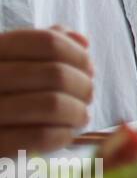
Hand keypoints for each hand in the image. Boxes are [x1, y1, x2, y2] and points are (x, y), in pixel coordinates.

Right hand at [0, 26, 94, 155]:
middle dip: (84, 86)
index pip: (48, 42)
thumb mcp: (13, 61)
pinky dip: (64, 134)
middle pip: (56, 74)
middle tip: (88, 96)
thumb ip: (45, 46)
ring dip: (77, 112)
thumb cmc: (2, 92)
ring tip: (81, 116)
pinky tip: (66, 133)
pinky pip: (40, 136)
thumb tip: (82, 41)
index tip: (88, 68)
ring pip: (52, 105)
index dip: (78, 55)